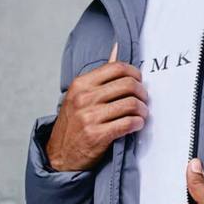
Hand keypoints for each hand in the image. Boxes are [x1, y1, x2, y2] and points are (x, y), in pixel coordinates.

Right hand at [45, 41, 148, 170]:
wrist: (60, 154)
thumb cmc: (74, 124)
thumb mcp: (80, 95)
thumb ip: (101, 75)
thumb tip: (117, 48)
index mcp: (81, 84)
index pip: (117, 68)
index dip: (135, 74)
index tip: (139, 82)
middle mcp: (84, 98)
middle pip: (128, 85)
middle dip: (142, 92)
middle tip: (143, 100)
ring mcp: (89, 117)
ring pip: (131, 104)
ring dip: (142, 110)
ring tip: (141, 114)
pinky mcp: (97, 135)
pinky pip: (128, 123)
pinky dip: (138, 123)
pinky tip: (136, 125)